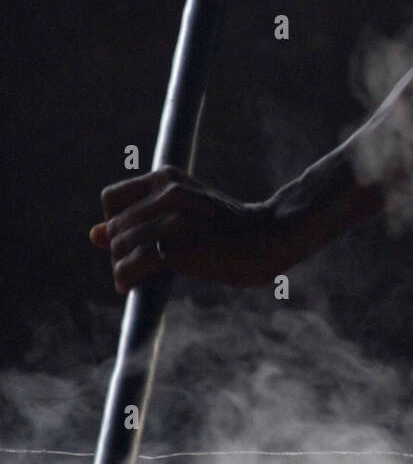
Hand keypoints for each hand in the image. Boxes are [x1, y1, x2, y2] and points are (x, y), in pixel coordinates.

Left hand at [90, 167, 283, 290]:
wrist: (267, 237)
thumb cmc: (225, 227)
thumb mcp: (183, 210)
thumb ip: (142, 218)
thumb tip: (94, 235)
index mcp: (167, 178)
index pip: (111, 199)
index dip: (117, 221)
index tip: (133, 237)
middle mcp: (168, 193)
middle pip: (115, 226)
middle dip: (118, 249)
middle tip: (138, 264)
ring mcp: (173, 220)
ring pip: (119, 246)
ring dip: (120, 266)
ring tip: (132, 277)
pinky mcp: (177, 248)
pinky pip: (132, 267)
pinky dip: (125, 279)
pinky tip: (130, 286)